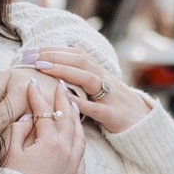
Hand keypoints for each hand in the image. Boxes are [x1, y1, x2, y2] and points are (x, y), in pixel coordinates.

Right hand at [1, 79, 86, 173]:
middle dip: (62, 99)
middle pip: (67, 118)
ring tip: (72, 103)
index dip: (36, 96)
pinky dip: (80, 137)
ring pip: (79, 134)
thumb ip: (18, 132)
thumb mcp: (9, 156)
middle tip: (59, 84)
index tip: (32, 83)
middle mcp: (67, 151)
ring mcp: (74, 166)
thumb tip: (28, 119)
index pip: (44, 112)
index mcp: (50, 143)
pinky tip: (76, 133)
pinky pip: (82, 151)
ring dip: (75, 116)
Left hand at [26, 41, 156, 136]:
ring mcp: (110, 97)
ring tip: (43, 68)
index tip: (32, 49)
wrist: (143, 124)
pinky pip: (96, 108)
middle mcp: (105, 80)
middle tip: (30, 56)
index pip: (76, 53)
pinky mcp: (113, 116)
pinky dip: (81, 103)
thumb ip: (83, 72)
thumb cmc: (115, 105)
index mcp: (100, 72)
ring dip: (64, 71)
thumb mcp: (100, 86)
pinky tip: (65, 99)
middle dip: (54, 56)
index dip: (54, 49)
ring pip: (88, 79)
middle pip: (80, 60)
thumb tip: (62, 54)